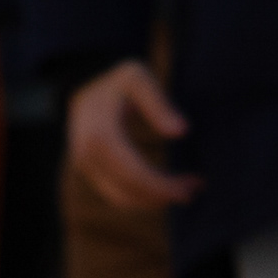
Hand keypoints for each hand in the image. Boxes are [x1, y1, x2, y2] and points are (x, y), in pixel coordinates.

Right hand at [66, 59, 201, 211]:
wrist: (82, 82)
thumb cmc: (116, 79)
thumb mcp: (138, 78)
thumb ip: (159, 103)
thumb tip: (182, 132)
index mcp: (100, 136)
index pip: (135, 174)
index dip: (164, 186)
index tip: (192, 186)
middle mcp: (88, 157)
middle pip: (130, 191)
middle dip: (164, 195)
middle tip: (196, 188)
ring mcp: (86, 167)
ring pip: (122, 198)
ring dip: (154, 200)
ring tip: (186, 188)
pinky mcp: (90, 171)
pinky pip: (116, 193)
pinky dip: (141, 196)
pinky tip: (164, 187)